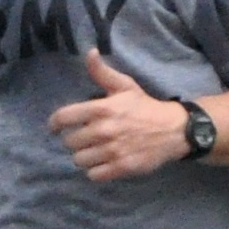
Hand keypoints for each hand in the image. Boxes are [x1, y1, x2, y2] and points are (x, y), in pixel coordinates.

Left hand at [49, 51, 191, 180]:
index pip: (63, 118)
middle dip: (75, 140)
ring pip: (79, 160)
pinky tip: (103, 163)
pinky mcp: (121, 168)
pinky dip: (95, 171)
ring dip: (84, 157)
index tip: (55, 128)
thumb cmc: (144, 107)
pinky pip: (93, 175)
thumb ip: (102, 72)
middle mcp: (104, 130)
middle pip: (70, 143)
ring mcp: (112, 151)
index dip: (54, 124)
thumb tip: (89, 52)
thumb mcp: (125, 86)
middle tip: (85, 138)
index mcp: (101, 108)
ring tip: (94, 151)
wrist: (174, 130)